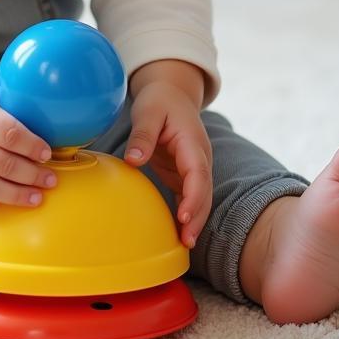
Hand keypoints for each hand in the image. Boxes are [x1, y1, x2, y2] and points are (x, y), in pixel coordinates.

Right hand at [0, 82, 56, 211]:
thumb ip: (11, 112)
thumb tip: (48, 127)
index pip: (11, 134)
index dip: (33, 146)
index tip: (47, 153)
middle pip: (5, 164)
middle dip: (33, 175)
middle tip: (51, 181)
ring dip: (17, 195)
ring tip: (36, 197)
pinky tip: (5, 202)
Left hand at [125, 63, 211, 248]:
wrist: (171, 93)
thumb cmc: (159, 101)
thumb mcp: (148, 112)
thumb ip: (142, 135)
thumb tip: (134, 159)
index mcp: (193, 142)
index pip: (198, 173)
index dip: (194, 197)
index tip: (184, 216)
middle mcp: (199, 157)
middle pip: (204, 191)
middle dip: (197, 217)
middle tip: (185, 241)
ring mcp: (194, 167)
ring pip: (199, 197)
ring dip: (193, 220)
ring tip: (183, 244)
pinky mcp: (183, 173)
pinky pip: (188, 196)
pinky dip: (185, 213)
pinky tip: (178, 233)